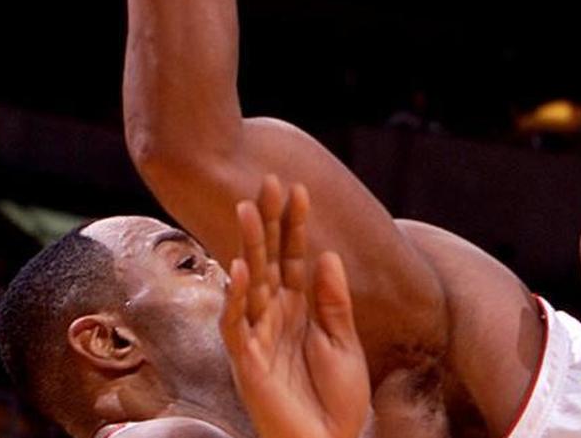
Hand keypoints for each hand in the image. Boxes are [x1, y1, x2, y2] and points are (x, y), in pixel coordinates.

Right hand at [219, 176, 369, 437]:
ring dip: (249, 246)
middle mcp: (274, 316)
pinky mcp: (247, 362)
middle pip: (269, 259)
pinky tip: (240, 268)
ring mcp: (258, 337)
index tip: (297, 187)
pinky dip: (237, 297)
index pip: (294, 256)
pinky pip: (237, 324)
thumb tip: (326, 254)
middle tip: (266, 181)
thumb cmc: (336, 400)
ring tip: (248, 210)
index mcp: (299, 309)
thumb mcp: (343, 343)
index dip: (295, 224)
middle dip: (268, 221)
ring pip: (250, 283)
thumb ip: (334, 301)